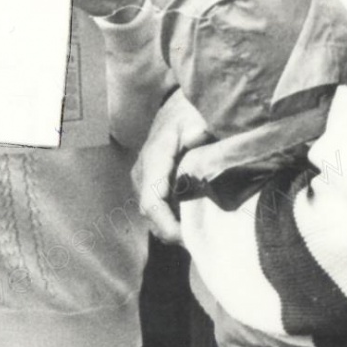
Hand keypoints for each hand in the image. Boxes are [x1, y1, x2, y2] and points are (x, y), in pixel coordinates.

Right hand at [132, 90, 213, 244]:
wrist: (176, 108)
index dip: (168, 226)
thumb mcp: (197, 117)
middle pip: (152, 216)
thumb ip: (199, 130)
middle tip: (204, 238)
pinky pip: (158, 210)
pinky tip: (194, 217)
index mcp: (153, 160)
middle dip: (175, 232)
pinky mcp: (148, 185)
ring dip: (175, 227)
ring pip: (154, 217)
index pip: (152, 203)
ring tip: (202, 229)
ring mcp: (142, 181)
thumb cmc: (188, 113)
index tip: (190, 237)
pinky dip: (174, 219)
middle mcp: (142, 174)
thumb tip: (201, 138)